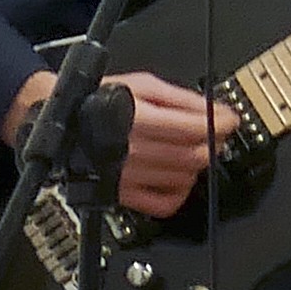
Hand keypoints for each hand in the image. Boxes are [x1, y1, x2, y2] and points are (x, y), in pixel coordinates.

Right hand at [4, 70, 219, 217]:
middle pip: (192, 156)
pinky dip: (179, 193)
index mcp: (137, 119)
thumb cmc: (99, 100)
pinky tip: (177, 178)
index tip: (231, 121)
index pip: (193, 128)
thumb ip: (179, 98)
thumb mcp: (142, 85)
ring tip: (193, 152)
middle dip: (214, 145)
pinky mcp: (119, 193)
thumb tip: (213, 108)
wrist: (59, 123)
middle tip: (217, 137)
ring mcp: (125, 175)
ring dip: (197, 166)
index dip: (220, 124)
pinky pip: (162, 204)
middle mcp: (131, 149)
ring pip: (182, 178)